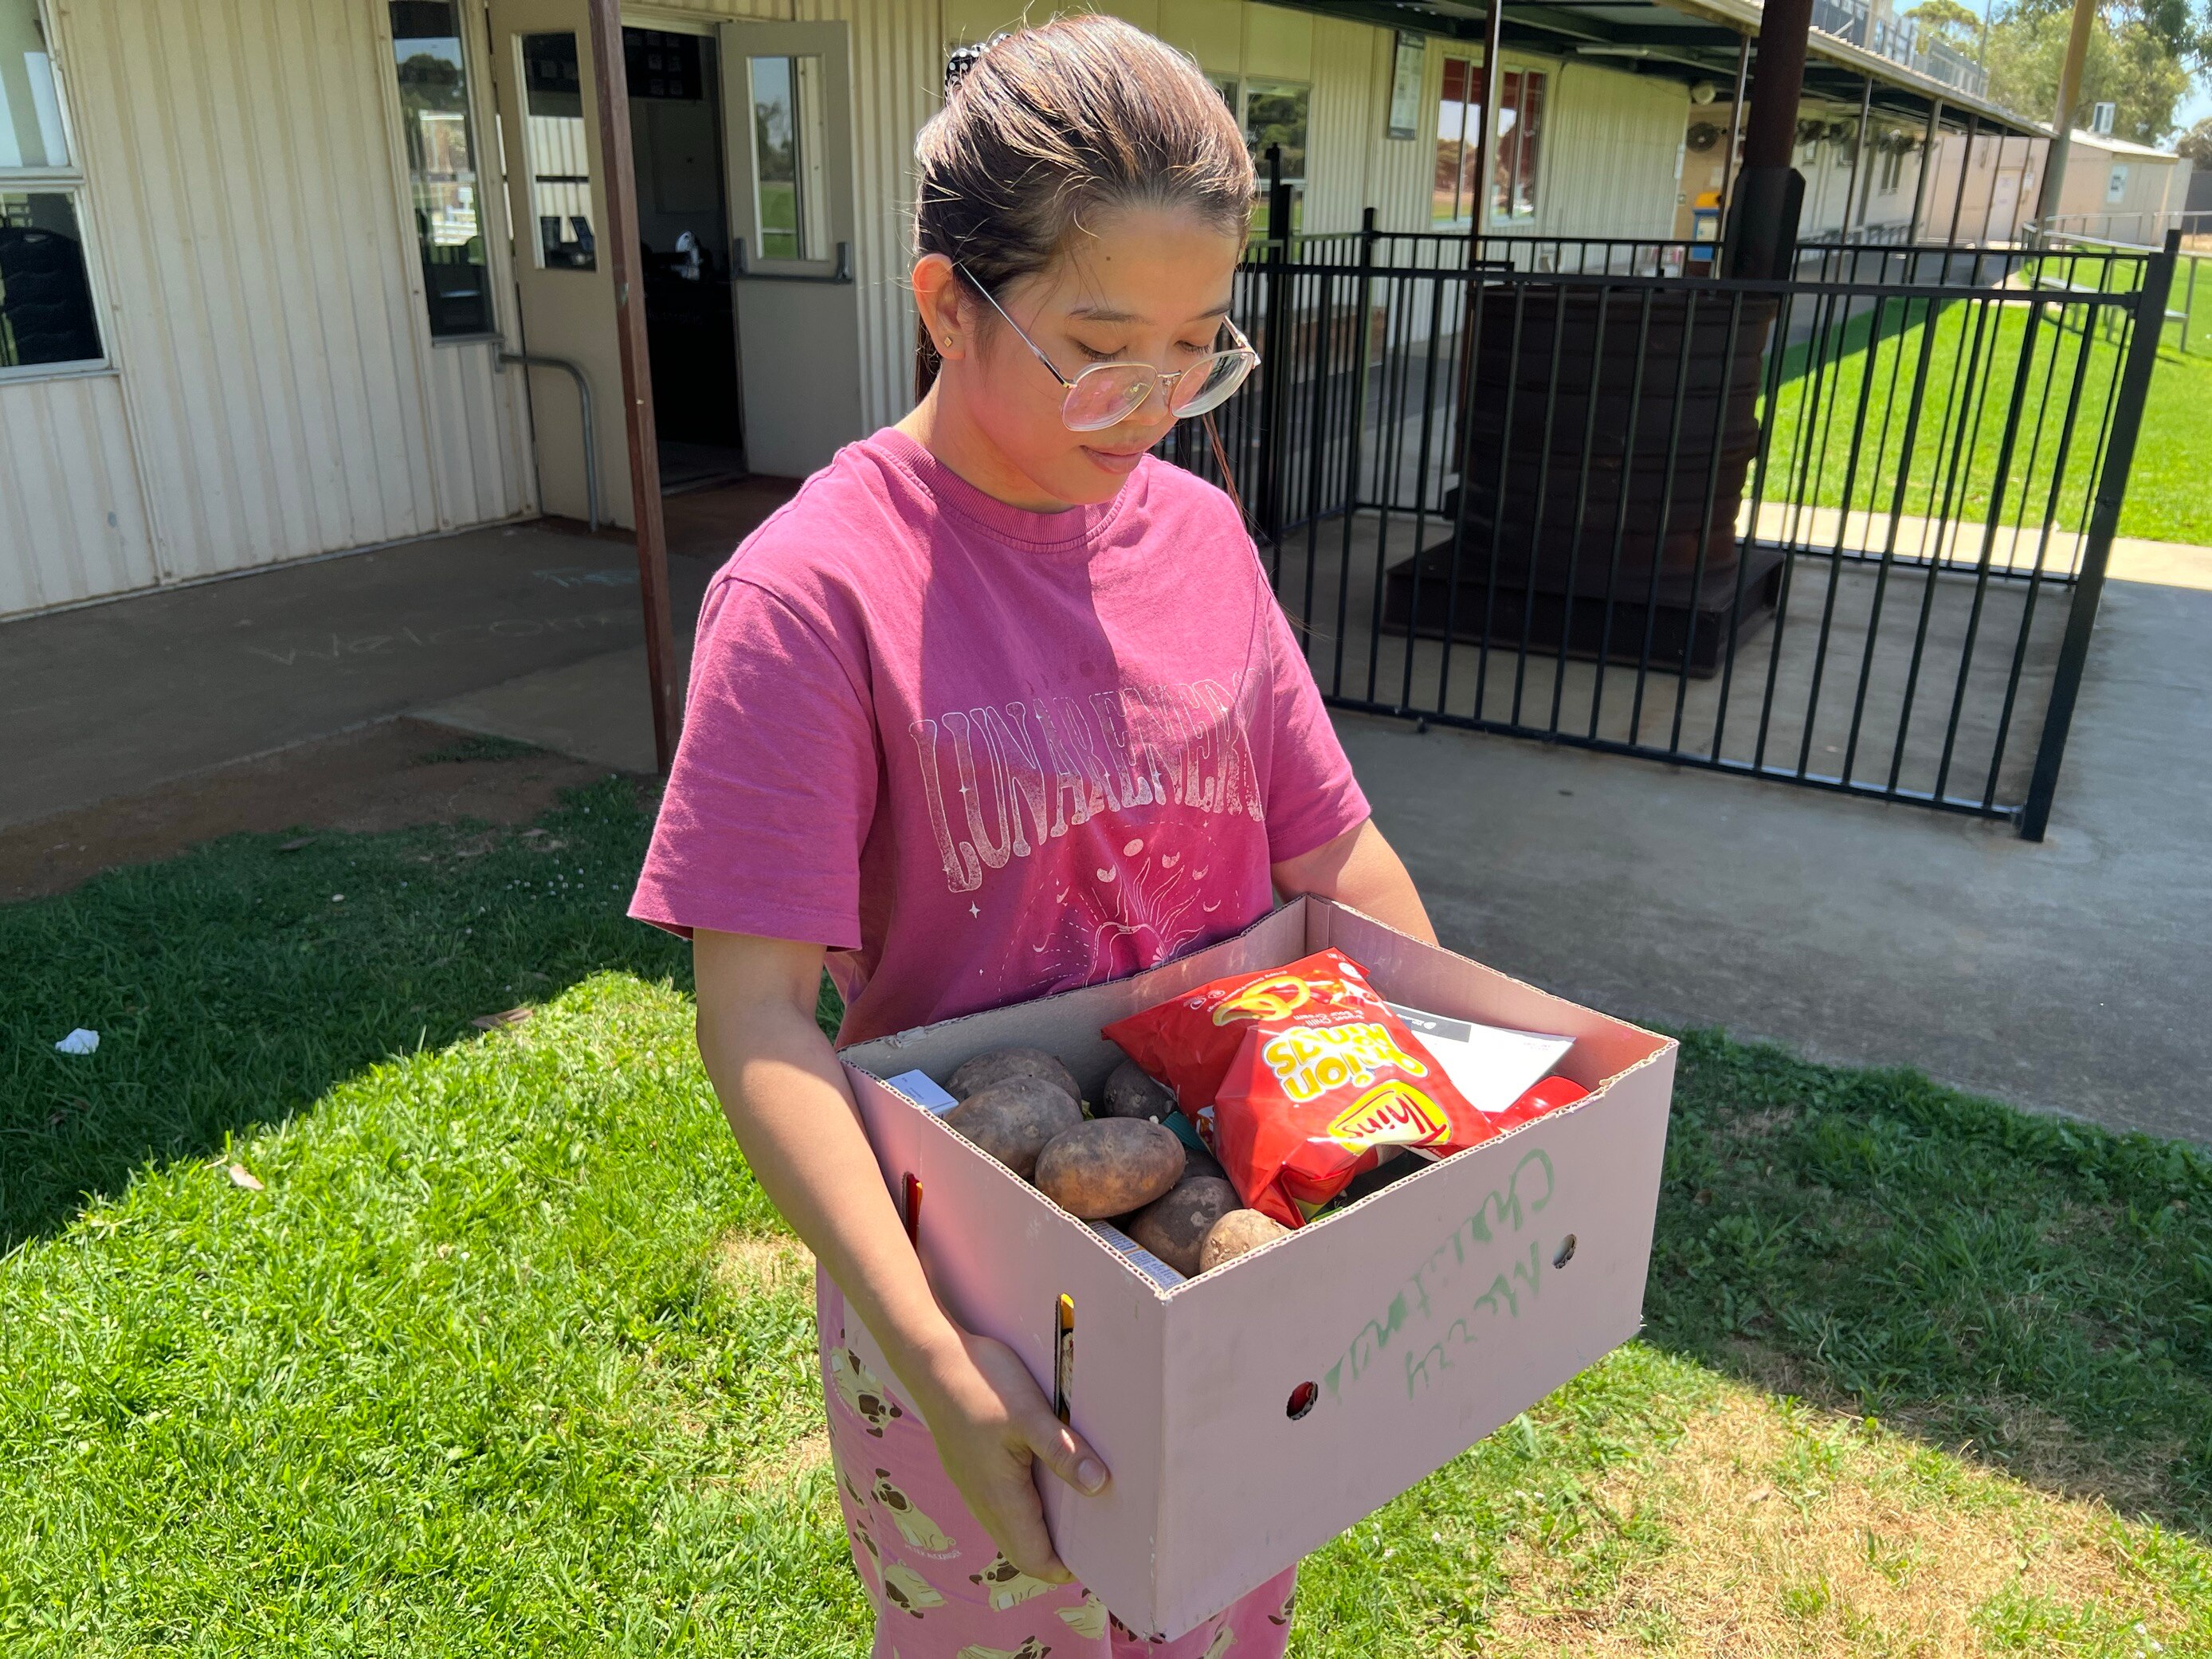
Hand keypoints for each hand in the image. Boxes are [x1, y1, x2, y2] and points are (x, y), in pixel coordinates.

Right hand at [905, 1326, 1109, 1580]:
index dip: (1065, 1569)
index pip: (1035, 1560)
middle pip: (1023, 1550)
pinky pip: (999, 1505)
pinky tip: (1043, 1480)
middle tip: (1094, 1538)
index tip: (1097, 1559)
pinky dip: (1025, 1509)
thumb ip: (1063, 1452)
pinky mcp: (969, 1467)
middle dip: (1056, 1554)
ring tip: (1076, 1512)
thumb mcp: (1029, 1415)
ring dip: (1040, 1531)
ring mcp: (973, 1485)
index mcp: (1001, 1498)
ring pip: (1009, 1528)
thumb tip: (1099, 1486)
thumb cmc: (981, 1384)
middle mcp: (984, 1500)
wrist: (930, 1360)